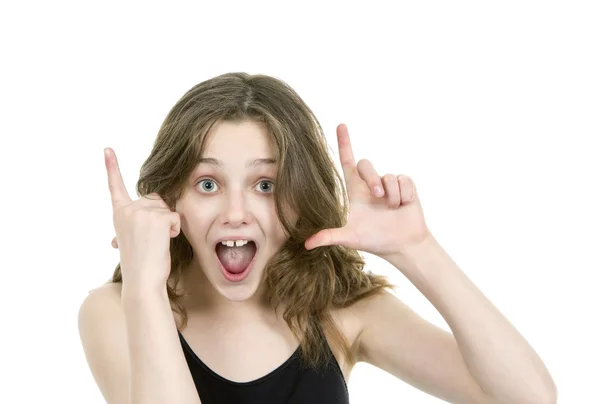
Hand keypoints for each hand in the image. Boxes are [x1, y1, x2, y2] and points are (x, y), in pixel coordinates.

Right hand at [104, 148, 180, 290]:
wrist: (142, 280)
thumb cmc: (142, 261)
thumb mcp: (136, 235)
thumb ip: (140, 217)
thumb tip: (155, 205)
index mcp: (119, 213)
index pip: (115, 186)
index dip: (112, 167)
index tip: (107, 149)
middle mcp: (127, 209)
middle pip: (155, 199)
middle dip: (160, 216)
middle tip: (151, 239)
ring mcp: (141, 212)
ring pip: (166, 208)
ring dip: (168, 224)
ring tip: (155, 242)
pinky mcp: (156, 217)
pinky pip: (175, 217)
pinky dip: (174, 230)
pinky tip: (162, 241)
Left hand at [304, 124, 431, 261]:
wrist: (403, 245)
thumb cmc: (376, 241)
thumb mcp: (350, 238)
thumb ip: (329, 237)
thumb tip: (306, 245)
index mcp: (355, 191)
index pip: (347, 162)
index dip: (344, 144)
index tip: (341, 125)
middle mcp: (370, 185)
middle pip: (366, 164)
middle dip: (373, 178)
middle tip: (378, 197)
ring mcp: (388, 184)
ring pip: (387, 175)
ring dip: (391, 194)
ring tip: (393, 209)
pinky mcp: (405, 186)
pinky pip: (403, 180)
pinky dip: (404, 195)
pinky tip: (403, 206)